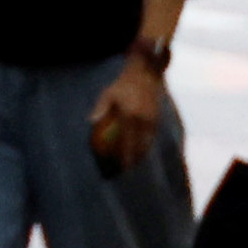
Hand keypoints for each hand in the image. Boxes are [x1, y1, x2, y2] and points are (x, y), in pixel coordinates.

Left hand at [91, 50, 171, 173]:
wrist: (145, 75)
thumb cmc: (121, 86)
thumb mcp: (107, 95)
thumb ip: (100, 109)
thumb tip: (90, 122)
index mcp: (131, 115)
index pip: (128, 141)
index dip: (125, 156)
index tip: (119, 167)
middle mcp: (144, 119)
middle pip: (139, 146)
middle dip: (133, 160)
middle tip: (123, 172)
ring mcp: (152, 119)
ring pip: (148, 142)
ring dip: (141, 155)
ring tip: (132, 166)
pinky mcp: (157, 117)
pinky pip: (152, 136)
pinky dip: (146, 145)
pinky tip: (140, 152)